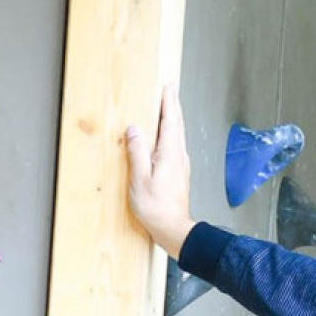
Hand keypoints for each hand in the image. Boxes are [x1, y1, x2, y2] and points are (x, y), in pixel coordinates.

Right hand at [126, 83, 195, 257]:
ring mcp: (181, 165)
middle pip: (177, 125)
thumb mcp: (140, 178)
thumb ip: (137, 151)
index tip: (168, 87)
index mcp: (170, 153)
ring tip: (168, 110)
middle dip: (173, 107)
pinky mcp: (179, 174)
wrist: (173, 228)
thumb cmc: (156, 207)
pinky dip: (172, 134)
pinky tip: (166, 139)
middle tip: (170, 91)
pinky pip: (176, 146)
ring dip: (173, 120)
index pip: (170, 121)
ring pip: (178, 135)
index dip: (169, 103)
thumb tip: (135, 129)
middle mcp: (179, 156)